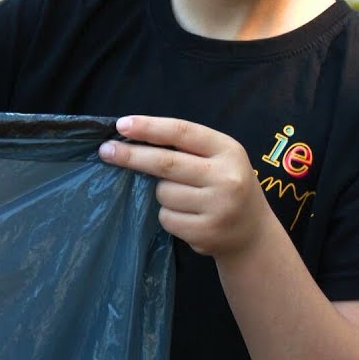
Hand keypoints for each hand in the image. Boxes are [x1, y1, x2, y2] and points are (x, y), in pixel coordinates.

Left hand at [98, 115, 273, 258]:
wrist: (252, 234)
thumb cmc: (226, 186)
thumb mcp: (219, 159)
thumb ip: (186, 149)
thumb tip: (132, 140)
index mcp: (228, 150)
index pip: (183, 132)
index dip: (150, 127)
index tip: (122, 125)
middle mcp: (226, 177)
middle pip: (166, 163)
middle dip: (132, 156)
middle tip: (106, 150)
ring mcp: (218, 207)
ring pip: (163, 193)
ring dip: (162, 194)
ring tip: (185, 199)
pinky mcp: (206, 232)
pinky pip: (166, 218)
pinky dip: (168, 216)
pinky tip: (188, 217)